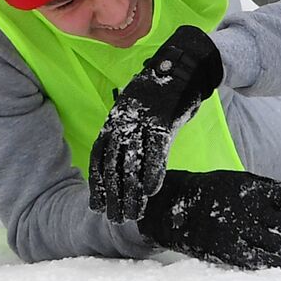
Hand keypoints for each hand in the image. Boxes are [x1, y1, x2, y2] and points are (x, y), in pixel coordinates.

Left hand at [88, 25, 223, 222]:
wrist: (183, 62)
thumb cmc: (162, 89)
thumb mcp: (139, 109)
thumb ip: (130, 129)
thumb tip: (125, 154)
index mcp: (115, 119)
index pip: (99, 156)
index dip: (97, 182)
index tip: (96, 206)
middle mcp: (124, 121)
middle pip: (113, 164)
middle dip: (113, 195)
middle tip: (113, 218)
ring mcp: (143, 121)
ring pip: (133, 162)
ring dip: (131, 191)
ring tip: (132, 213)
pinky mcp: (163, 120)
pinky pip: (156, 150)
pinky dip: (153, 171)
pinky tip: (150, 191)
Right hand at [138, 169, 280, 270]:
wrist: (174, 204)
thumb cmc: (214, 191)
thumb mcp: (242, 179)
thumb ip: (270, 187)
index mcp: (258, 190)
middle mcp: (252, 210)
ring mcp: (239, 230)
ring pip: (279, 245)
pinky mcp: (227, 249)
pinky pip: (256, 260)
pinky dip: (276, 265)